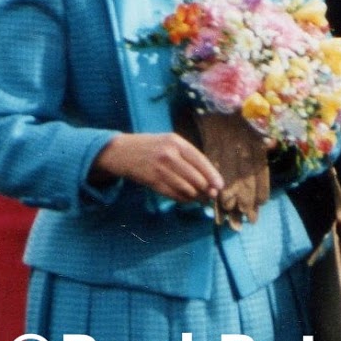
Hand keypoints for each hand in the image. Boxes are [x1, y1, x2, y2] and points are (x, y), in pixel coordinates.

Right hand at [92, 133, 223, 201]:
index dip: (212, 175)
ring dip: (195, 196)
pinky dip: (183, 198)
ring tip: (200, 198)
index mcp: (175, 142)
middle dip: (206, 189)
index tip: (219, 186)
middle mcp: (168, 154)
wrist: (121, 152)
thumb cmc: (150, 147)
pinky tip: (187, 198)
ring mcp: (159, 169)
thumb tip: (208, 176)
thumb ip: (187, 156)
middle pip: (195, 177)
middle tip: (211, 195)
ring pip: (186, 188)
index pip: (200, 161)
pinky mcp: (152, 181)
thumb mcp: (168, 143)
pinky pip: (174, 194)